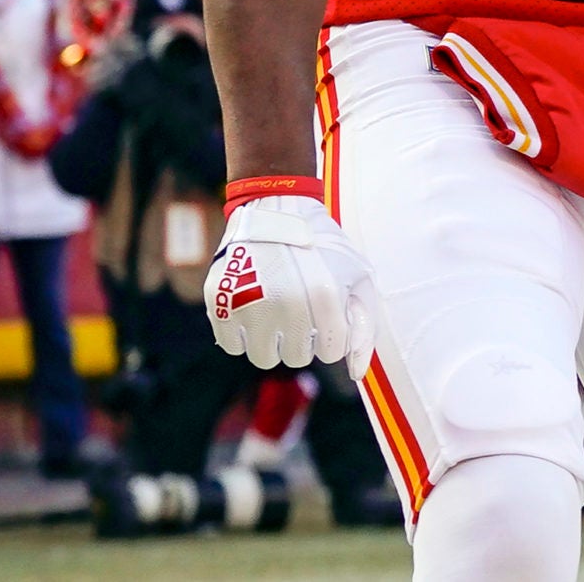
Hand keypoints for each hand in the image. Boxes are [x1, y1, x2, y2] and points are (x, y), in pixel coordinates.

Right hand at [204, 196, 378, 374]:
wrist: (277, 209)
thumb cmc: (323, 249)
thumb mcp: (358, 277)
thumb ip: (364, 327)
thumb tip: (356, 374)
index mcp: (325, 296)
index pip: (331, 351)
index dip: (332, 336)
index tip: (328, 317)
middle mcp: (286, 304)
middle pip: (297, 358)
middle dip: (304, 339)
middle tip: (301, 311)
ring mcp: (248, 304)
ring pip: (264, 358)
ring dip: (273, 341)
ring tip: (277, 310)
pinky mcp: (219, 303)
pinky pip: (231, 346)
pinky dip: (242, 334)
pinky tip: (252, 307)